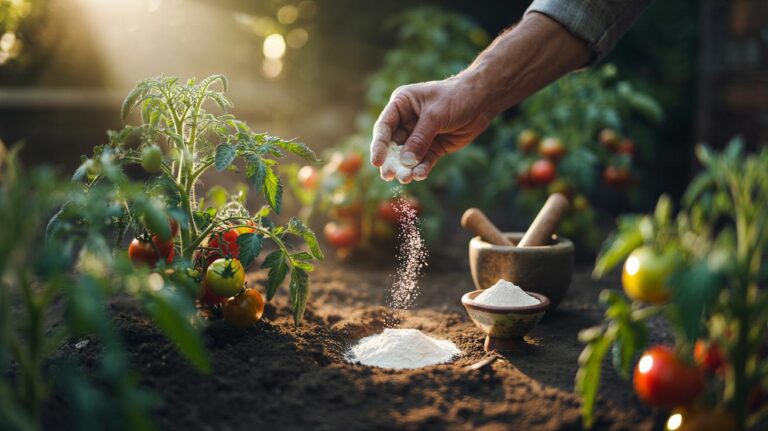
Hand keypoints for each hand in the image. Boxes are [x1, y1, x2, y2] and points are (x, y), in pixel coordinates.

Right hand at [369, 77, 491, 182]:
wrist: (481, 101)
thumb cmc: (456, 98)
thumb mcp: (435, 115)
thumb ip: (420, 138)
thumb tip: (405, 161)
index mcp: (401, 105)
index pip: (384, 127)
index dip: (379, 145)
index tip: (377, 162)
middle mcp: (406, 121)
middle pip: (393, 145)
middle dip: (391, 161)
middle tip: (388, 176)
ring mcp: (419, 136)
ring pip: (407, 156)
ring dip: (405, 168)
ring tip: (405, 179)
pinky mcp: (433, 147)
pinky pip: (423, 161)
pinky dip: (421, 169)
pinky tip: (420, 175)